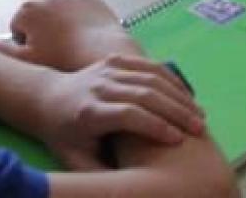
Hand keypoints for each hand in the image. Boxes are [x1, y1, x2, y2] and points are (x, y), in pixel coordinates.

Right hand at [0, 0, 138, 71]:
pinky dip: (80, 18)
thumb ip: (3, 51)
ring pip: (59, 12)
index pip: (17, 27)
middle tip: (55, 51)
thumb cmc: (61, 60)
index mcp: (28, 10)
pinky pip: (79, 8)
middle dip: (42, 31)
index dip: (25, 44)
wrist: (101, 52)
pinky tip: (85, 34)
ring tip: (71, 44)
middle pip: (37, 16)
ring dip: (60, 23)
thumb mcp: (24, 61)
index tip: (38, 55)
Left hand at [28, 54, 206, 167]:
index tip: (178, 140)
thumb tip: (129, 189)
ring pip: (151, 78)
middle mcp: (99, 86)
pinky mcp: (115, 60)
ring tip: (199, 114)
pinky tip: (186, 95)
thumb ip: (99, 174)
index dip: (155, 126)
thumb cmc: (63, 136)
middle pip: (145, 94)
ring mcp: (108, 69)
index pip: (128, 114)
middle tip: (199, 129)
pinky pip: (149, 66)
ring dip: (179, 95)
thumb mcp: (74, 160)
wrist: (46, 99)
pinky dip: (171, 79)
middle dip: (176, 111)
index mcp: (88, 112)